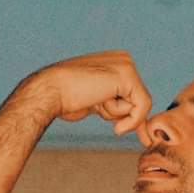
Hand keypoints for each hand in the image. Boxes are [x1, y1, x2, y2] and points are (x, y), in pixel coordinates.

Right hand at [23, 50, 152, 144]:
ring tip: (93, 98)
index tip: (124, 132)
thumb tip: (136, 127)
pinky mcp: (127, 75)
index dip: (129, 117)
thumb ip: (114, 106)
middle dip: (119, 113)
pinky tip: (104, 109)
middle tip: (94, 102)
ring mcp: (126, 65)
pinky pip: (143, 106)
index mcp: (116, 63)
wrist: (50, 91)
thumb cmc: (66, 99)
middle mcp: (124, 60)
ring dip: (115, 112)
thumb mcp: (97, 102)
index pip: (134, 96)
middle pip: (138, 101)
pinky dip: (131, 119)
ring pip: (139, 105)